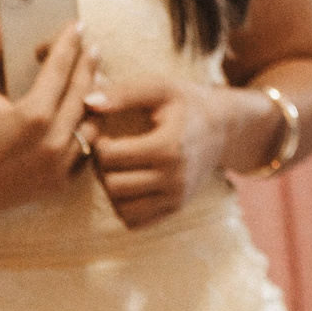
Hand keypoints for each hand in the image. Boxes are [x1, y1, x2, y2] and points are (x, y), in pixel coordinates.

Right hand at [0, 16, 96, 220]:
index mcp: (34, 114)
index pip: (61, 68)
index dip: (69, 44)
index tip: (77, 26)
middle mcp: (53, 138)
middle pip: (83, 92)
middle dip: (89, 66)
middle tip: (92, 48)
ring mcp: (60, 162)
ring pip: (93, 123)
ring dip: (95, 101)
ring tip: (95, 82)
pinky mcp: (60, 181)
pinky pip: (87, 152)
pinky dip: (88, 134)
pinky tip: (87, 119)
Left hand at [86, 74, 229, 228]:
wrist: (224, 127)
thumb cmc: (186, 103)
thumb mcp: (160, 88)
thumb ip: (123, 94)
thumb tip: (87, 103)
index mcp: (169, 146)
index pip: (110, 156)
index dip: (99, 143)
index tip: (107, 133)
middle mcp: (176, 177)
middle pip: (112, 185)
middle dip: (103, 168)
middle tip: (110, 152)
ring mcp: (177, 196)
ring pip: (121, 208)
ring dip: (112, 190)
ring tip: (120, 168)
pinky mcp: (176, 207)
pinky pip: (135, 221)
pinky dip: (124, 207)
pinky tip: (130, 184)